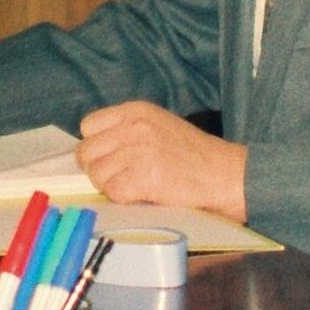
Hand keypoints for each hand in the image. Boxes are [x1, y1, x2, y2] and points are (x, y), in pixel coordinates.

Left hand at [74, 103, 245, 221]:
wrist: (223, 174)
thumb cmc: (192, 154)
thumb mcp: (158, 125)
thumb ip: (126, 130)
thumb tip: (95, 149)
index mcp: (135, 111)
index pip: (88, 126)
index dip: (96, 145)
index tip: (110, 157)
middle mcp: (132, 127)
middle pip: (86, 152)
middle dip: (99, 168)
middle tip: (121, 176)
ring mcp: (136, 152)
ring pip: (96, 175)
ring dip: (111, 185)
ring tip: (136, 185)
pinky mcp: (141, 178)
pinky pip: (113, 192)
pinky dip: (124, 198)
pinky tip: (142, 194)